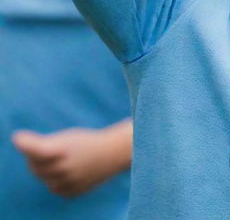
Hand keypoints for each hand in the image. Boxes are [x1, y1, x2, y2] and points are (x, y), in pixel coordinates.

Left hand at [12, 122, 131, 197]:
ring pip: (43, 178)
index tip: (17, 136)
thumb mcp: (67, 137)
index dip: (26, 143)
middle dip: (36, 157)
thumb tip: (24, 155)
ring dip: (46, 169)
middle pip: (33, 166)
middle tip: (51, 148)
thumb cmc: (87, 141)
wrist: (112, 154)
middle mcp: (64, 168)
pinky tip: (69, 170)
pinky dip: (56, 179)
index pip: (37, 149)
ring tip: (63, 159)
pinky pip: (53, 187)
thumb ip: (43, 146)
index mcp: (63, 149)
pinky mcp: (70, 193)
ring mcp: (67, 183)